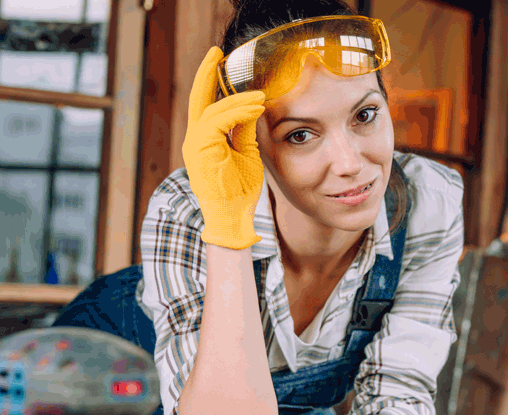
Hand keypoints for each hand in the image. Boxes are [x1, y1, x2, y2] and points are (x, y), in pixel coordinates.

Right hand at [181, 46, 265, 249]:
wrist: (232, 218)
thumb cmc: (239, 191)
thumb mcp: (247, 154)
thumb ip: (245, 130)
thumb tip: (253, 106)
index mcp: (204, 139)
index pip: (206, 104)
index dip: (213, 83)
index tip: (224, 65)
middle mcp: (195, 139)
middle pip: (198, 99)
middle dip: (206, 73)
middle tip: (216, 51)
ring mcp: (195, 145)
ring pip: (212, 110)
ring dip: (238, 100)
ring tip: (260, 96)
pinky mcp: (200, 150)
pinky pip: (217, 122)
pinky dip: (237, 112)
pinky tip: (255, 107)